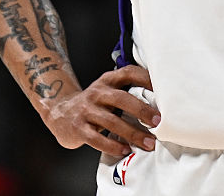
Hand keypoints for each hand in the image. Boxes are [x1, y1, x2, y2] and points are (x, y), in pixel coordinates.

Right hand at [41, 65, 159, 155]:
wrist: (59, 112)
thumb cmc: (94, 103)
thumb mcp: (107, 91)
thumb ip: (127, 92)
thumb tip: (160, 103)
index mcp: (107, 80)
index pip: (128, 73)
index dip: (146, 78)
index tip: (163, 89)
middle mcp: (97, 92)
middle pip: (122, 99)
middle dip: (142, 110)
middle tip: (159, 122)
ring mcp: (86, 110)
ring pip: (111, 122)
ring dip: (132, 133)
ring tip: (149, 143)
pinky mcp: (78, 128)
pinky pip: (97, 138)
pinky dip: (112, 145)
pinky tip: (125, 150)